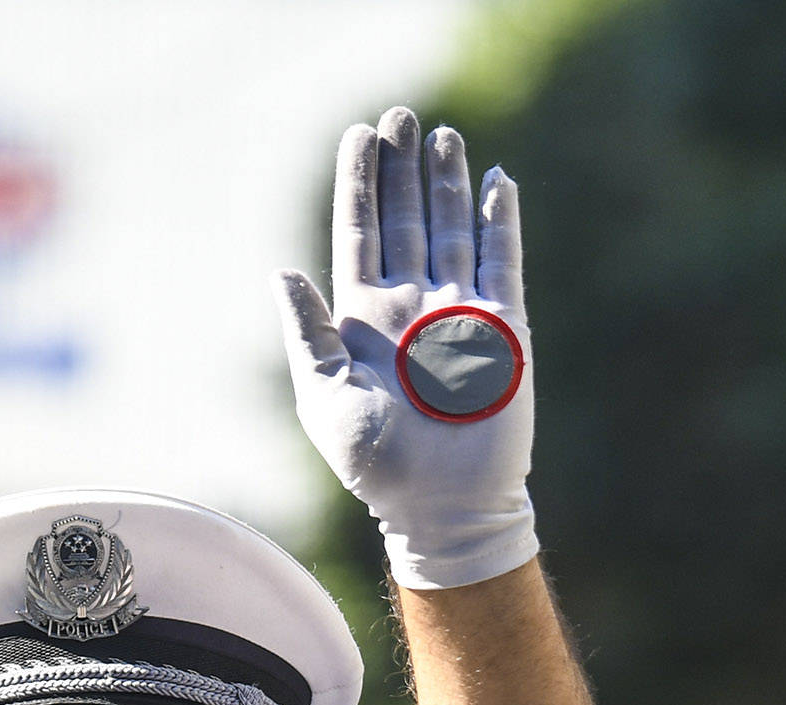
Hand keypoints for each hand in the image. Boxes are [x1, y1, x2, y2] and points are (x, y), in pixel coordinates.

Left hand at [278, 108, 537, 591]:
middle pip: (407, 220)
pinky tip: (496, 183)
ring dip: (448, 185)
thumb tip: (281, 271)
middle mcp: (413, 307)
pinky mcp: (503, 330)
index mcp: (366, 319)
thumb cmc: (379, 467)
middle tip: (399, 115)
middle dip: (402, 169)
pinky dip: (500, 224)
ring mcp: (460, 315)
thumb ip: (307, 333)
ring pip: (453, 232)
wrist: (444, 508)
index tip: (359, 134)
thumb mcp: (325, 397)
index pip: (361, 233)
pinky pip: (503, 264)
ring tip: (442, 136)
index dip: (359, 185)